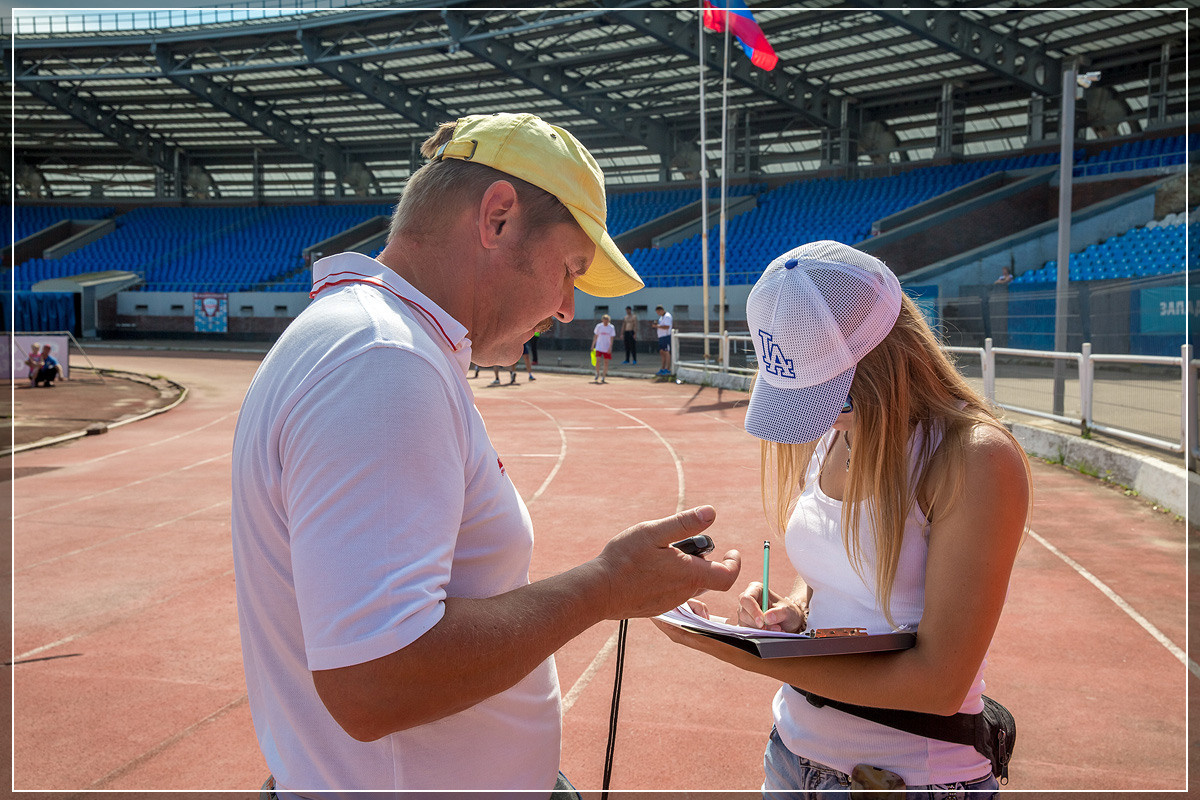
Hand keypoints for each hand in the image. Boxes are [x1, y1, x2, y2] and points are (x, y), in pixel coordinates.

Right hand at [591, 506, 739, 619]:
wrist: (598, 591)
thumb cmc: (625, 559)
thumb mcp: (654, 532)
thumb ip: (684, 523)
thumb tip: (711, 512)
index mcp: (690, 574)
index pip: (727, 576)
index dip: (734, 564)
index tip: (731, 552)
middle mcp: (684, 593)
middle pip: (706, 578)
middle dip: (703, 561)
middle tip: (684, 544)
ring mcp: (670, 603)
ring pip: (688, 585)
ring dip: (684, 570)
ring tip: (661, 554)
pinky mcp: (656, 608)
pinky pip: (672, 593)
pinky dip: (669, 580)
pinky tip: (648, 569)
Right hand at [734, 583, 806, 632]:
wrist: (789, 620)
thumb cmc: (787, 611)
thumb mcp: (787, 611)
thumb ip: (778, 613)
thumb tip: (767, 618)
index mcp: (755, 589)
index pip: (747, 599)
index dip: (753, 611)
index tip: (762, 622)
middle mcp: (748, 600)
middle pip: (744, 613)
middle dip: (759, 624)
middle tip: (775, 628)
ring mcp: (745, 612)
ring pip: (745, 623)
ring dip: (761, 630)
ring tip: (776, 629)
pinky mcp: (745, 623)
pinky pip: (748, 631)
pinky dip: (759, 634)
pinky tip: (770, 631)